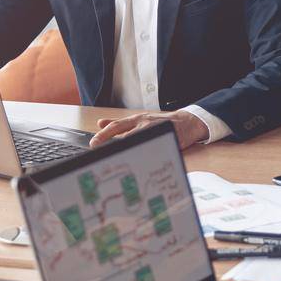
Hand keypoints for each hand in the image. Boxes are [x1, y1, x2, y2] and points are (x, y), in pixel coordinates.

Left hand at [91, 110, 207, 148]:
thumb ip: (121, 124)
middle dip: (108, 140)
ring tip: (114, 158)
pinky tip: (137, 161)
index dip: (103, 135)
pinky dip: (143, 154)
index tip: (93, 143)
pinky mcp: (165, 138)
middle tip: (96, 149)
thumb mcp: (140, 120)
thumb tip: (101, 123)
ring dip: (124, 149)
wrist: (188, 122)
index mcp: (137, 119)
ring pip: (136, 140)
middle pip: (122, 131)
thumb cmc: (162, 123)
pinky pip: (152, 146)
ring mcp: (154, 130)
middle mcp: (144, 122)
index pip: (116, 126)